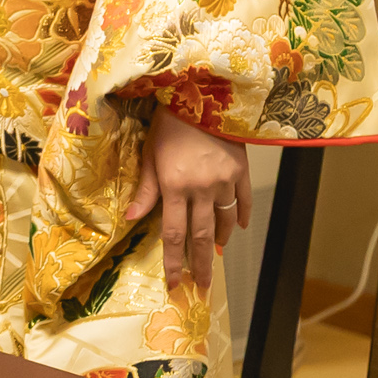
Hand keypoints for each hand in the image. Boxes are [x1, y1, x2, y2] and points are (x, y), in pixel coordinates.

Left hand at [125, 110, 250, 291]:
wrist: (201, 92)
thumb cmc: (169, 121)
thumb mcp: (149, 154)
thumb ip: (145, 189)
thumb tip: (132, 219)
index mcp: (174, 186)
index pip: (174, 234)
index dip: (175, 262)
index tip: (177, 284)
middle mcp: (201, 188)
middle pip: (202, 236)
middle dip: (201, 264)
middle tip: (204, 286)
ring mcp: (224, 180)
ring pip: (225, 220)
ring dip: (219, 240)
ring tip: (214, 253)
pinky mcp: (241, 169)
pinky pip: (244, 199)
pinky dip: (242, 215)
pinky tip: (240, 227)